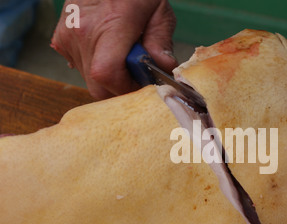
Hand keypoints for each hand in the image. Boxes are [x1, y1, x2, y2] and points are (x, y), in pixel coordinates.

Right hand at [51, 0, 177, 99]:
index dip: (126, 87)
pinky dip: (96, 66)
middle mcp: (82, 32)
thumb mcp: (158, 10)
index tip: (141, 83)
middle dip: (119, 87)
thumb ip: (161, 41)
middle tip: (136, 73)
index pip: (107, 74)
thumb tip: (164, 67)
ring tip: (123, 55)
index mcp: (110, 24)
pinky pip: (79, 66)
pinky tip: (108, 50)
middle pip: (97, 85)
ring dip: (109, 76)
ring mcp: (68, 36)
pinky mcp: (60, 38)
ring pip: (89, 79)